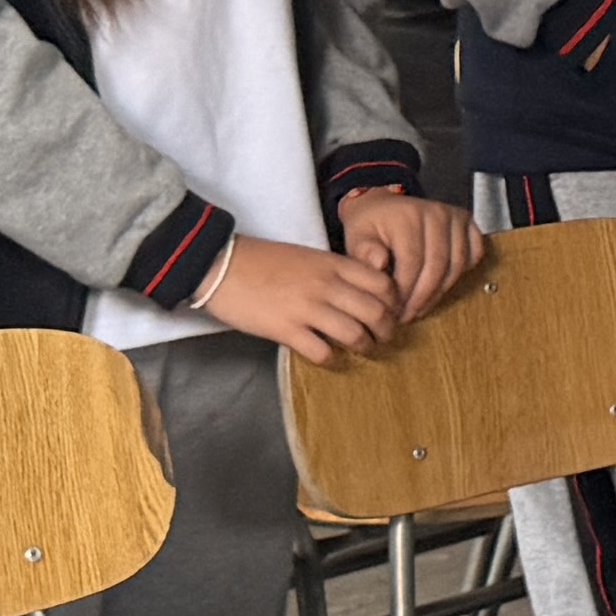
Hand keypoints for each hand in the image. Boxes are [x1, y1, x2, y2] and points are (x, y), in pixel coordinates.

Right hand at [200, 233, 399, 361]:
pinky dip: (333, 360)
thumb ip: (336, 271)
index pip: (382, 284)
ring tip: (363, 350)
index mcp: (333, 264)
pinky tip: (331, 358)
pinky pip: (322, 352)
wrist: (221, 264)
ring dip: (365, 347)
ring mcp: (306, 308)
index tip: (391, 312)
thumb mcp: (308, 256)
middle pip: (376, 312)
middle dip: (387, 330)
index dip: (394, 302)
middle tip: (384, 338)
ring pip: (355, 334)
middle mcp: (326, 285)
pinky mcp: (285, 329)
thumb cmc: (264, 261)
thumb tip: (362, 291)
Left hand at [339, 188, 481, 325]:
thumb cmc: (370, 225)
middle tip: (409, 315)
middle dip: (423, 297)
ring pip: (457, 265)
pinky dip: (461, 273)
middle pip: (437, 266)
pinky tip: (441, 285)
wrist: (383, 206)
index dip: (406, 291)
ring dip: (440, 291)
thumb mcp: (357, 237)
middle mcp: (436, 213)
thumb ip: (364, 252)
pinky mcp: (467, 222)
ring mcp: (454, 217)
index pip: (413, 262)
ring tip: (422, 306)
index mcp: (408, 216)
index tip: (395, 309)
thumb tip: (379, 263)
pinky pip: (474, 254)